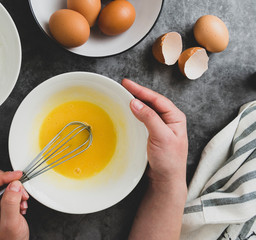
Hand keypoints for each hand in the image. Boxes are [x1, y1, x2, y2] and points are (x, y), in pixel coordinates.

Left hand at [0, 169, 29, 239]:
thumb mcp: (10, 224)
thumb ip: (10, 203)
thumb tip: (14, 184)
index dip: (3, 176)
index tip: (16, 177)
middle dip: (11, 183)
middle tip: (21, 193)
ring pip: (4, 183)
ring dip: (17, 190)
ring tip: (21, 203)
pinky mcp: (1, 202)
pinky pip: (10, 189)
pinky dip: (19, 194)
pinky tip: (20, 206)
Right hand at [122, 79, 187, 239]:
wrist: (166, 180)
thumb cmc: (169, 160)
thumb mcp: (160, 136)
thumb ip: (149, 118)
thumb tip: (135, 103)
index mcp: (175, 117)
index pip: (157, 99)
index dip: (142, 90)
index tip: (127, 84)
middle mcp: (169, 120)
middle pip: (152, 102)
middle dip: (138, 93)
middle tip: (124, 85)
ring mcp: (161, 127)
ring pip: (148, 109)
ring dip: (137, 102)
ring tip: (125, 94)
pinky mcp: (153, 134)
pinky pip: (144, 119)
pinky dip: (136, 113)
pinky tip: (129, 111)